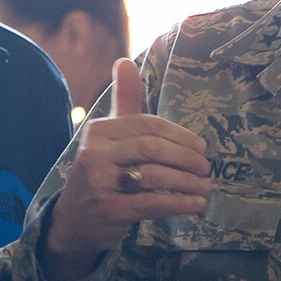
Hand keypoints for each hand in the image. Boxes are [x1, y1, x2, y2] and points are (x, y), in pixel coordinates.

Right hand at [42, 58, 210, 280]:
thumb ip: (124, 102)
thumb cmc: (102, 172)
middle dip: (185, 157)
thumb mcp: (109, 136)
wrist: (75, 219)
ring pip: (154, 176)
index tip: (201, 147)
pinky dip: (179, 203)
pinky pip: (152, 203)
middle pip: (151, 148)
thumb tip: (125, 61)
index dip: (179, 135)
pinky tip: (196, 204)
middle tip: (206, 168)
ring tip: (205, 187)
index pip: (146, 125)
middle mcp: (95, 154)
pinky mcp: (110, 209)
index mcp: (98, 131)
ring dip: (186, 182)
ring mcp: (100, 183)